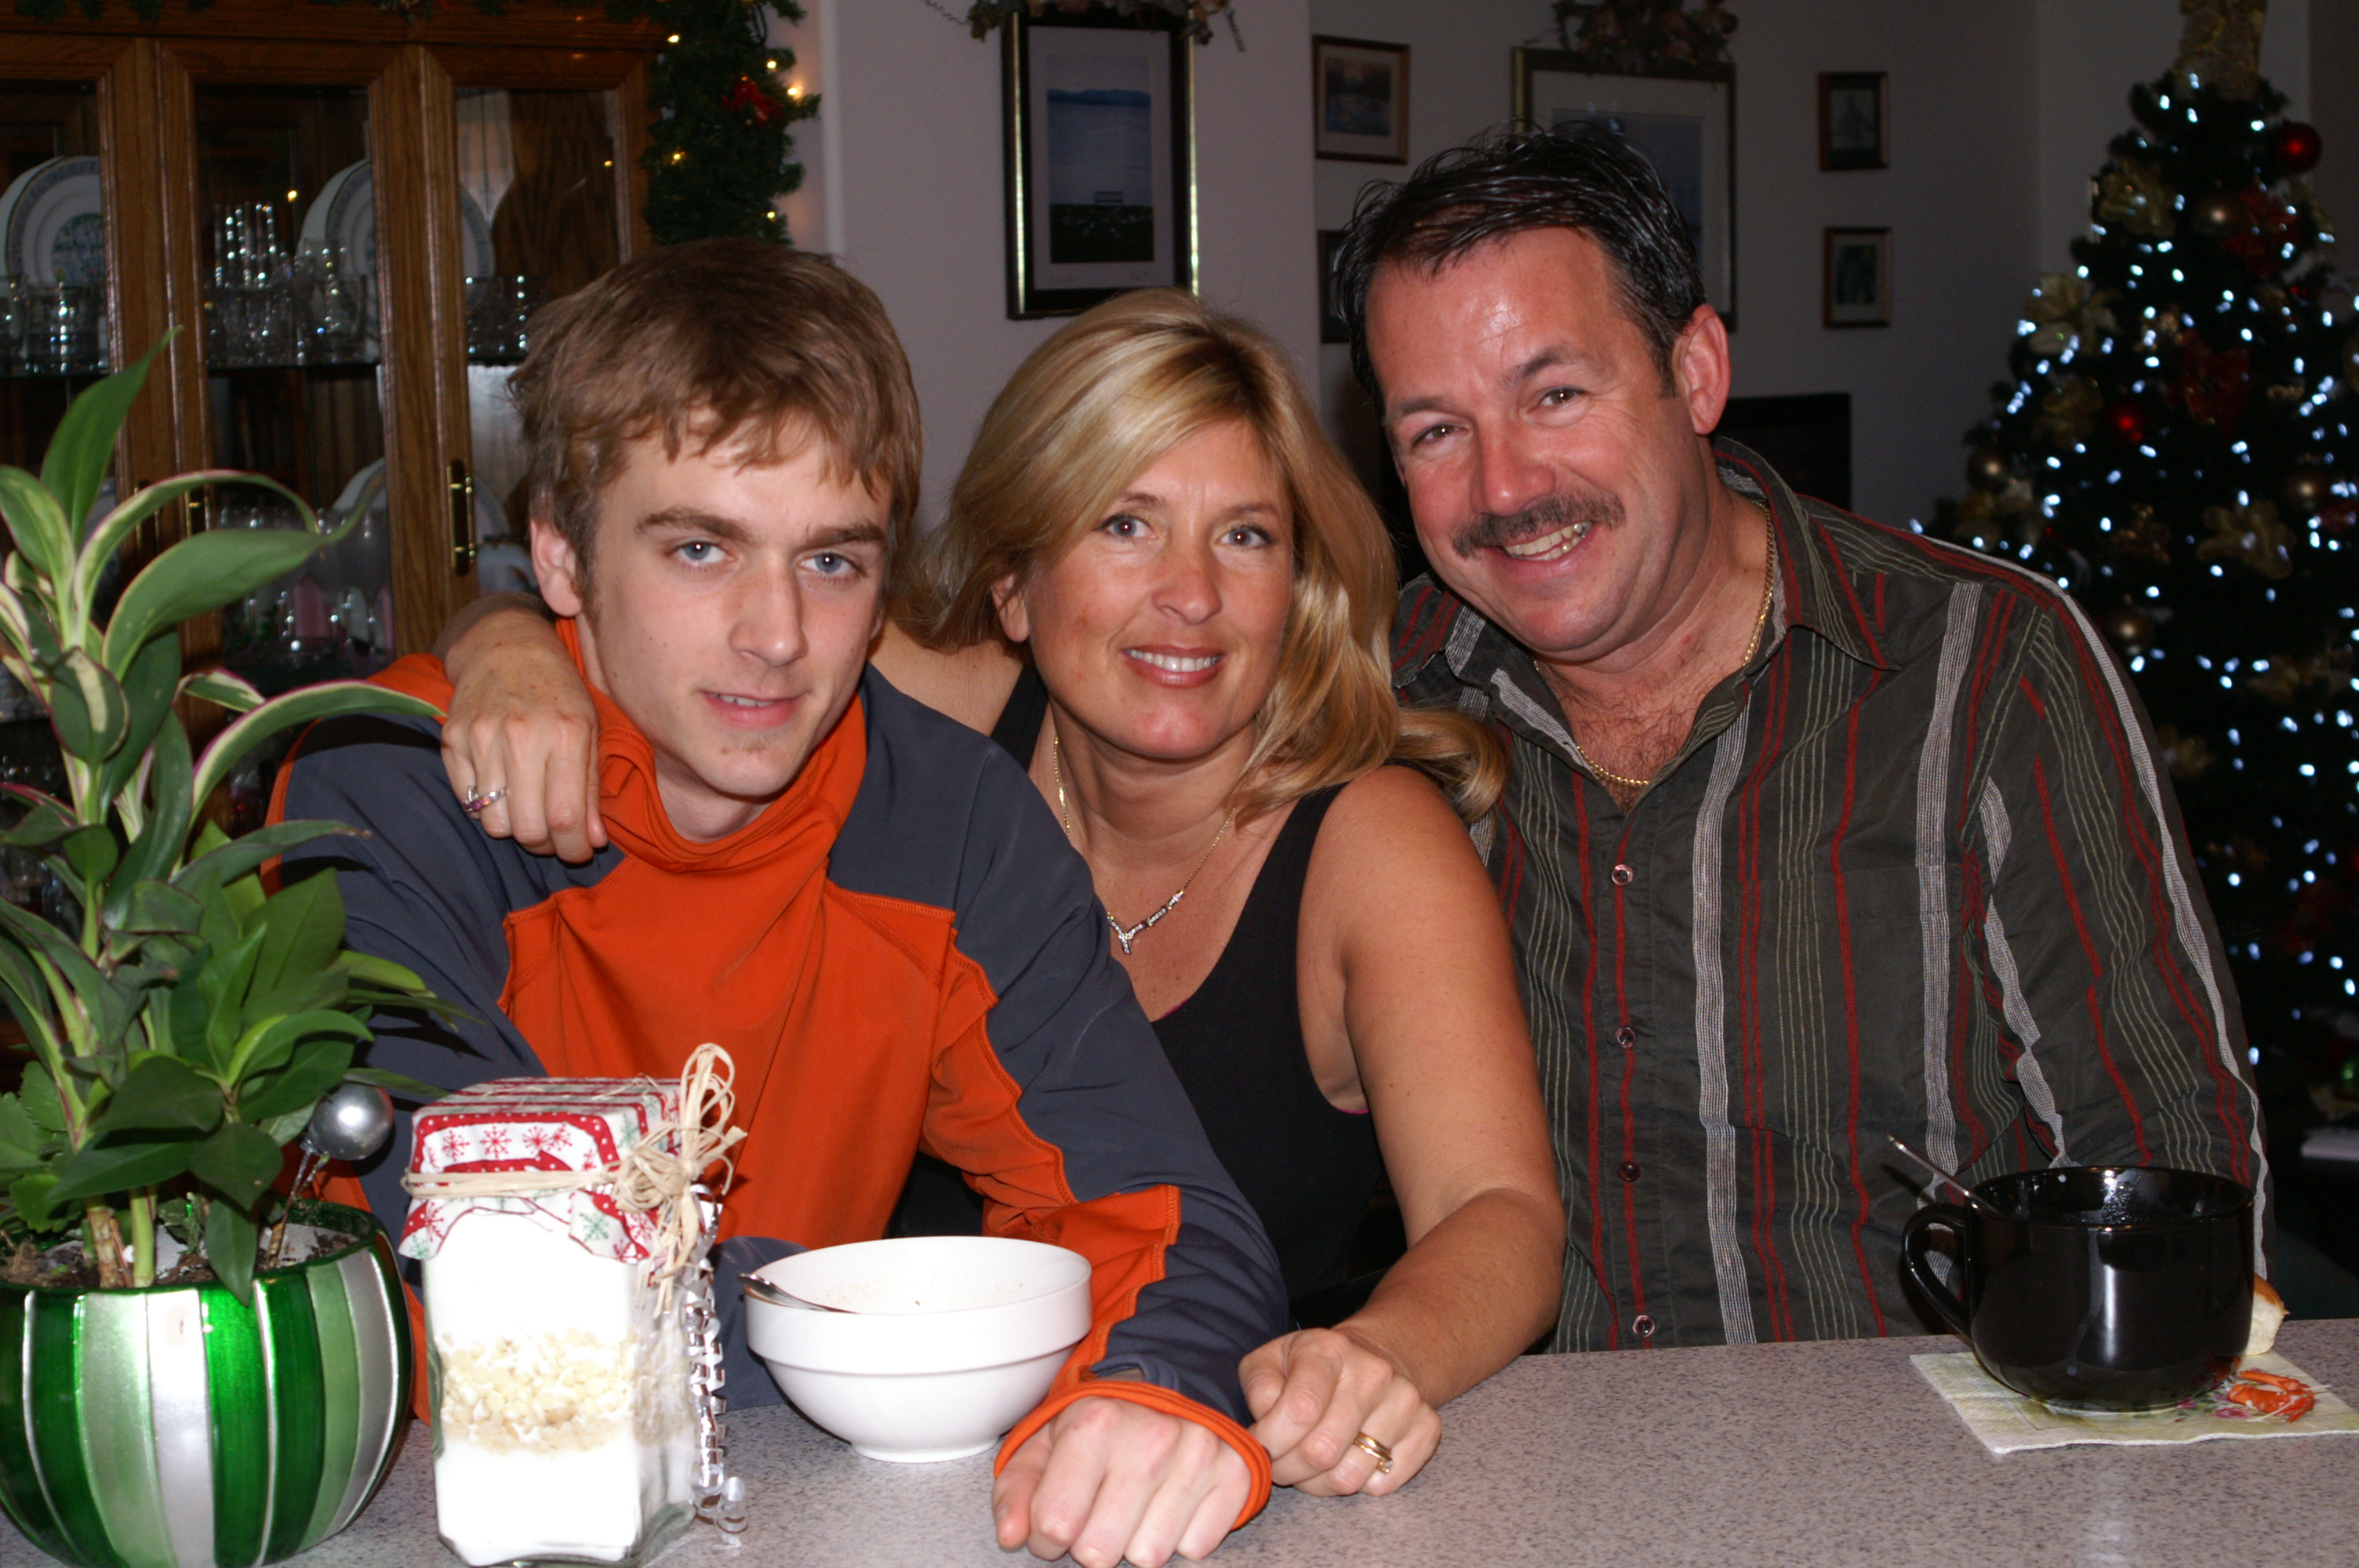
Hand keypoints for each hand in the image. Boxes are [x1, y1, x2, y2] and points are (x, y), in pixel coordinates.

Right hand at [441, 616, 603, 860]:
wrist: (505, 646)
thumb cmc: (558, 690)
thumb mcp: (590, 729)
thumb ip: (592, 787)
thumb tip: (594, 840)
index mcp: (566, 734)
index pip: (567, 818)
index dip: (574, 848)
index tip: (579, 851)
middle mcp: (521, 738)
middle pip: (529, 829)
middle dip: (546, 845)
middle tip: (556, 837)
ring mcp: (481, 739)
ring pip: (495, 823)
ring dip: (516, 830)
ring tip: (530, 813)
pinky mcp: (452, 741)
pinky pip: (469, 802)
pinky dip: (488, 809)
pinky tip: (505, 793)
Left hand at [992, 1395, 1249, 1566]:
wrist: (1176, 1383)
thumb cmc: (1104, 1420)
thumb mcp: (1047, 1442)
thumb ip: (1017, 1489)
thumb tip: (1013, 1535)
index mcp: (1095, 1422)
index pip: (1056, 1525)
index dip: (1047, 1536)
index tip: (1057, 1520)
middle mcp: (1151, 1436)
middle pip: (1100, 1552)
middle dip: (1090, 1542)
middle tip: (1097, 1511)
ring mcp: (1199, 1455)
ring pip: (1148, 1556)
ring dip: (1135, 1540)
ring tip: (1135, 1503)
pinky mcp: (1235, 1474)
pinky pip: (1194, 1548)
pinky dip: (1179, 1535)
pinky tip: (1171, 1501)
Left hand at [1242, 1327, 1439, 1496]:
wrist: (1370, 1360)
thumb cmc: (1309, 1369)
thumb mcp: (1271, 1361)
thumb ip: (1258, 1388)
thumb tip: (1264, 1426)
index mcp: (1329, 1349)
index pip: (1299, 1411)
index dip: (1270, 1442)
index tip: (1260, 1446)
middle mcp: (1374, 1371)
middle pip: (1322, 1452)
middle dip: (1289, 1469)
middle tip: (1282, 1462)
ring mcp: (1406, 1399)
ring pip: (1349, 1476)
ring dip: (1319, 1482)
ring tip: (1312, 1462)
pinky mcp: (1428, 1427)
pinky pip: (1383, 1485)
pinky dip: (1359, 1484)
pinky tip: (1348, 1458)